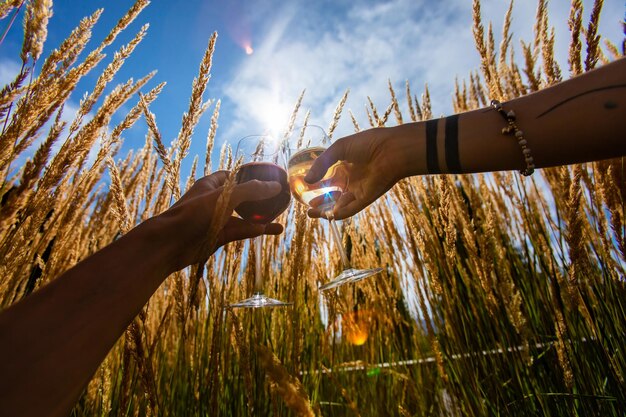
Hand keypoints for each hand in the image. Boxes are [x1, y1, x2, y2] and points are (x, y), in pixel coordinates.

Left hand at [154, 170, 283, 271]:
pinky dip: (257, 229)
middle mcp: (215, 200)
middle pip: (242, 196)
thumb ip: (252, 190)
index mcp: (212, 184)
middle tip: (279, 197)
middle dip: (259, 197)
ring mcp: (217, 219)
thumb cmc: (194, 214)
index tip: (269, 178)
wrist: (170, 244)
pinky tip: (273, 230)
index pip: (234, 175)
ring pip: (244, 215)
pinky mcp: (220, 236)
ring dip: (261, 215)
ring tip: (281, 214)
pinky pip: (242, 230)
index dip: (251, 176)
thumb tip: (275, 185)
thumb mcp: (225, 197)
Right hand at [304, 124, 418, 219]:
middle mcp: (351, 180)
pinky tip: (326, 214)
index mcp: (346, 167)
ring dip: (325, 211)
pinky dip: (338, 214)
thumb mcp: (339, 148)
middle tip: (306, 206)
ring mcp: (358, 191)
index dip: (316, 185)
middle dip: (319, 202)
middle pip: (332, 196)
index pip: (328, 180)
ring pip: (338, 206)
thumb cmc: (368, 143)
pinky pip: (349, 210)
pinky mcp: (365, 199)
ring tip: (310, 212)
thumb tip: (307, 180)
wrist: (391, 150)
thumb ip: (322, 163)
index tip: (304, 188)